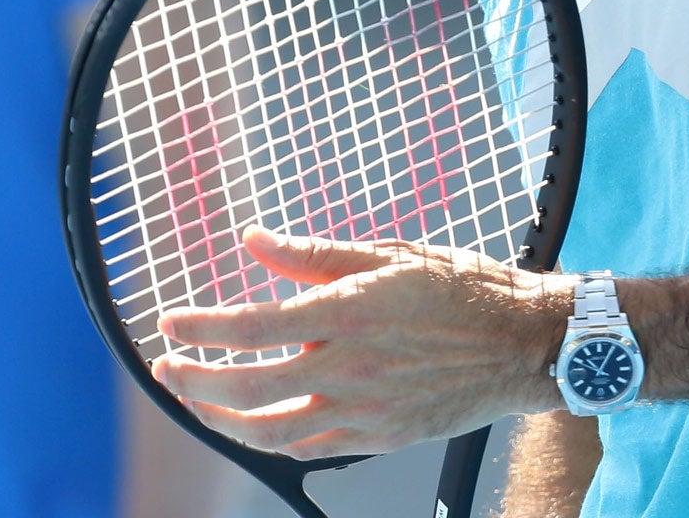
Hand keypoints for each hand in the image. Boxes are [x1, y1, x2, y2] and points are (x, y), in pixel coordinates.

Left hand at [153, 226, 570, 459]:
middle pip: (248, 390)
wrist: (523, 343)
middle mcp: (350, 369)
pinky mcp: (382, 438)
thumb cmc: (460, 287)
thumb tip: (252, 240)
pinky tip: (257, 424)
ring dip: (223, 420)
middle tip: (165, 368)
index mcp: (347, 314)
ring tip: (197, 400)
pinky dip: (274, 439)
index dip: (201, 328)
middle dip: (195, 381)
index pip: (251, 327)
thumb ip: (311, 255)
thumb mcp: (386, 254)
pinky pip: (312, 448)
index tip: (169, 321)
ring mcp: (366, 412)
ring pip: (272, 433)